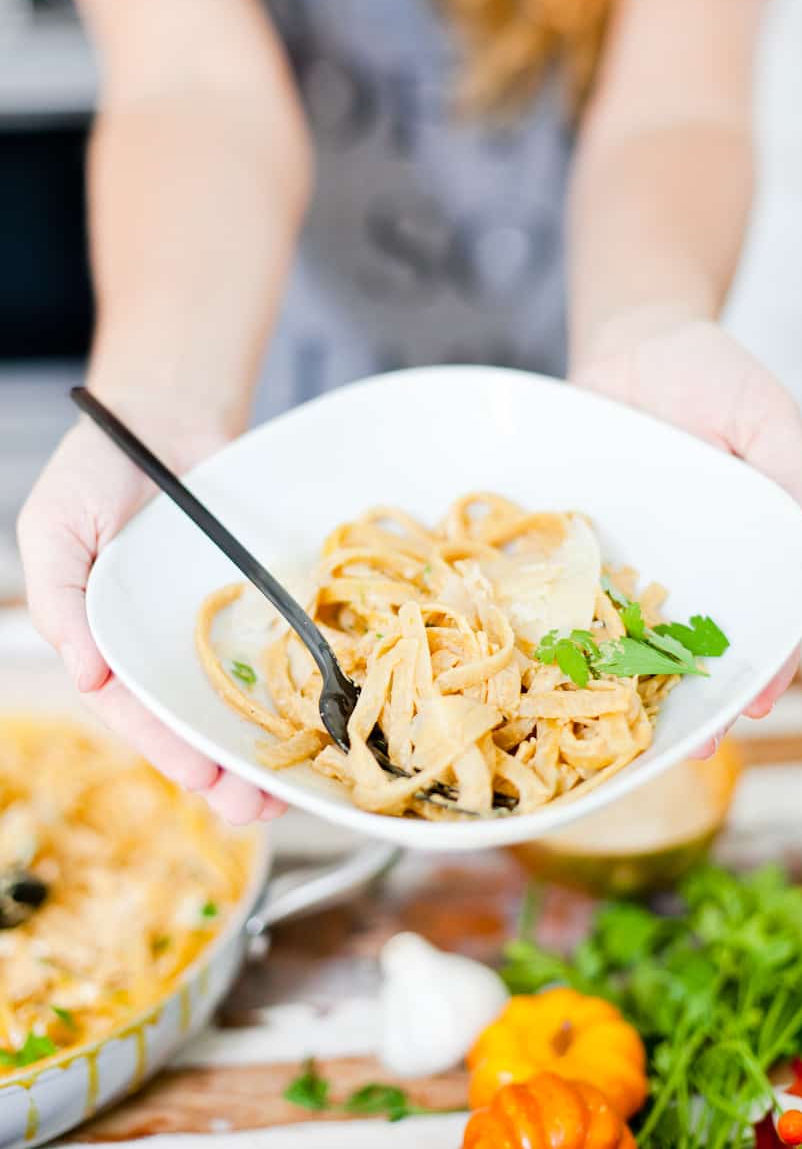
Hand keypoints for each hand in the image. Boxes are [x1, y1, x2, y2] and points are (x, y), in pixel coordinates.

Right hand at [17, 404, 285, 823]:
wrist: (167, 413)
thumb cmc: (99, 465)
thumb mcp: (55, 524)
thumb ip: (61, 597)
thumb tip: (88, 679)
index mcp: (110, 640)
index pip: (137, 711)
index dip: (169, 750)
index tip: (203, 783)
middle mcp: (164, 644)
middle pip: (194, 721)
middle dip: (224, 772)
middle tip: (256, 810)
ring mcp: (213, 625)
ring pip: (240, 700)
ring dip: (264, 749)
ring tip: (293, 793)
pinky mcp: (258, 600)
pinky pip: (277, 650)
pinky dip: (297, 689)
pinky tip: (324, 722)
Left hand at [572, 311, 801, 741]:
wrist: (630, 341)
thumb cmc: (710, 372)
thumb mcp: (766, 414)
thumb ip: (788, 476)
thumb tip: (801, 537)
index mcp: (739, 546)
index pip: (759, 619)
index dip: (764, 666)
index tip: (755, 706)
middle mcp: (683, 563)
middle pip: (689, 642)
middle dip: (688, 697)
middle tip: (680, 747)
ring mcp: (626, 555)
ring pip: (624, 629)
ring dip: (621, 678)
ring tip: (615, 728)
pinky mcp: (575, 539)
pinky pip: (565, 585)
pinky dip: (557, 620)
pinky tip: (546, 655)